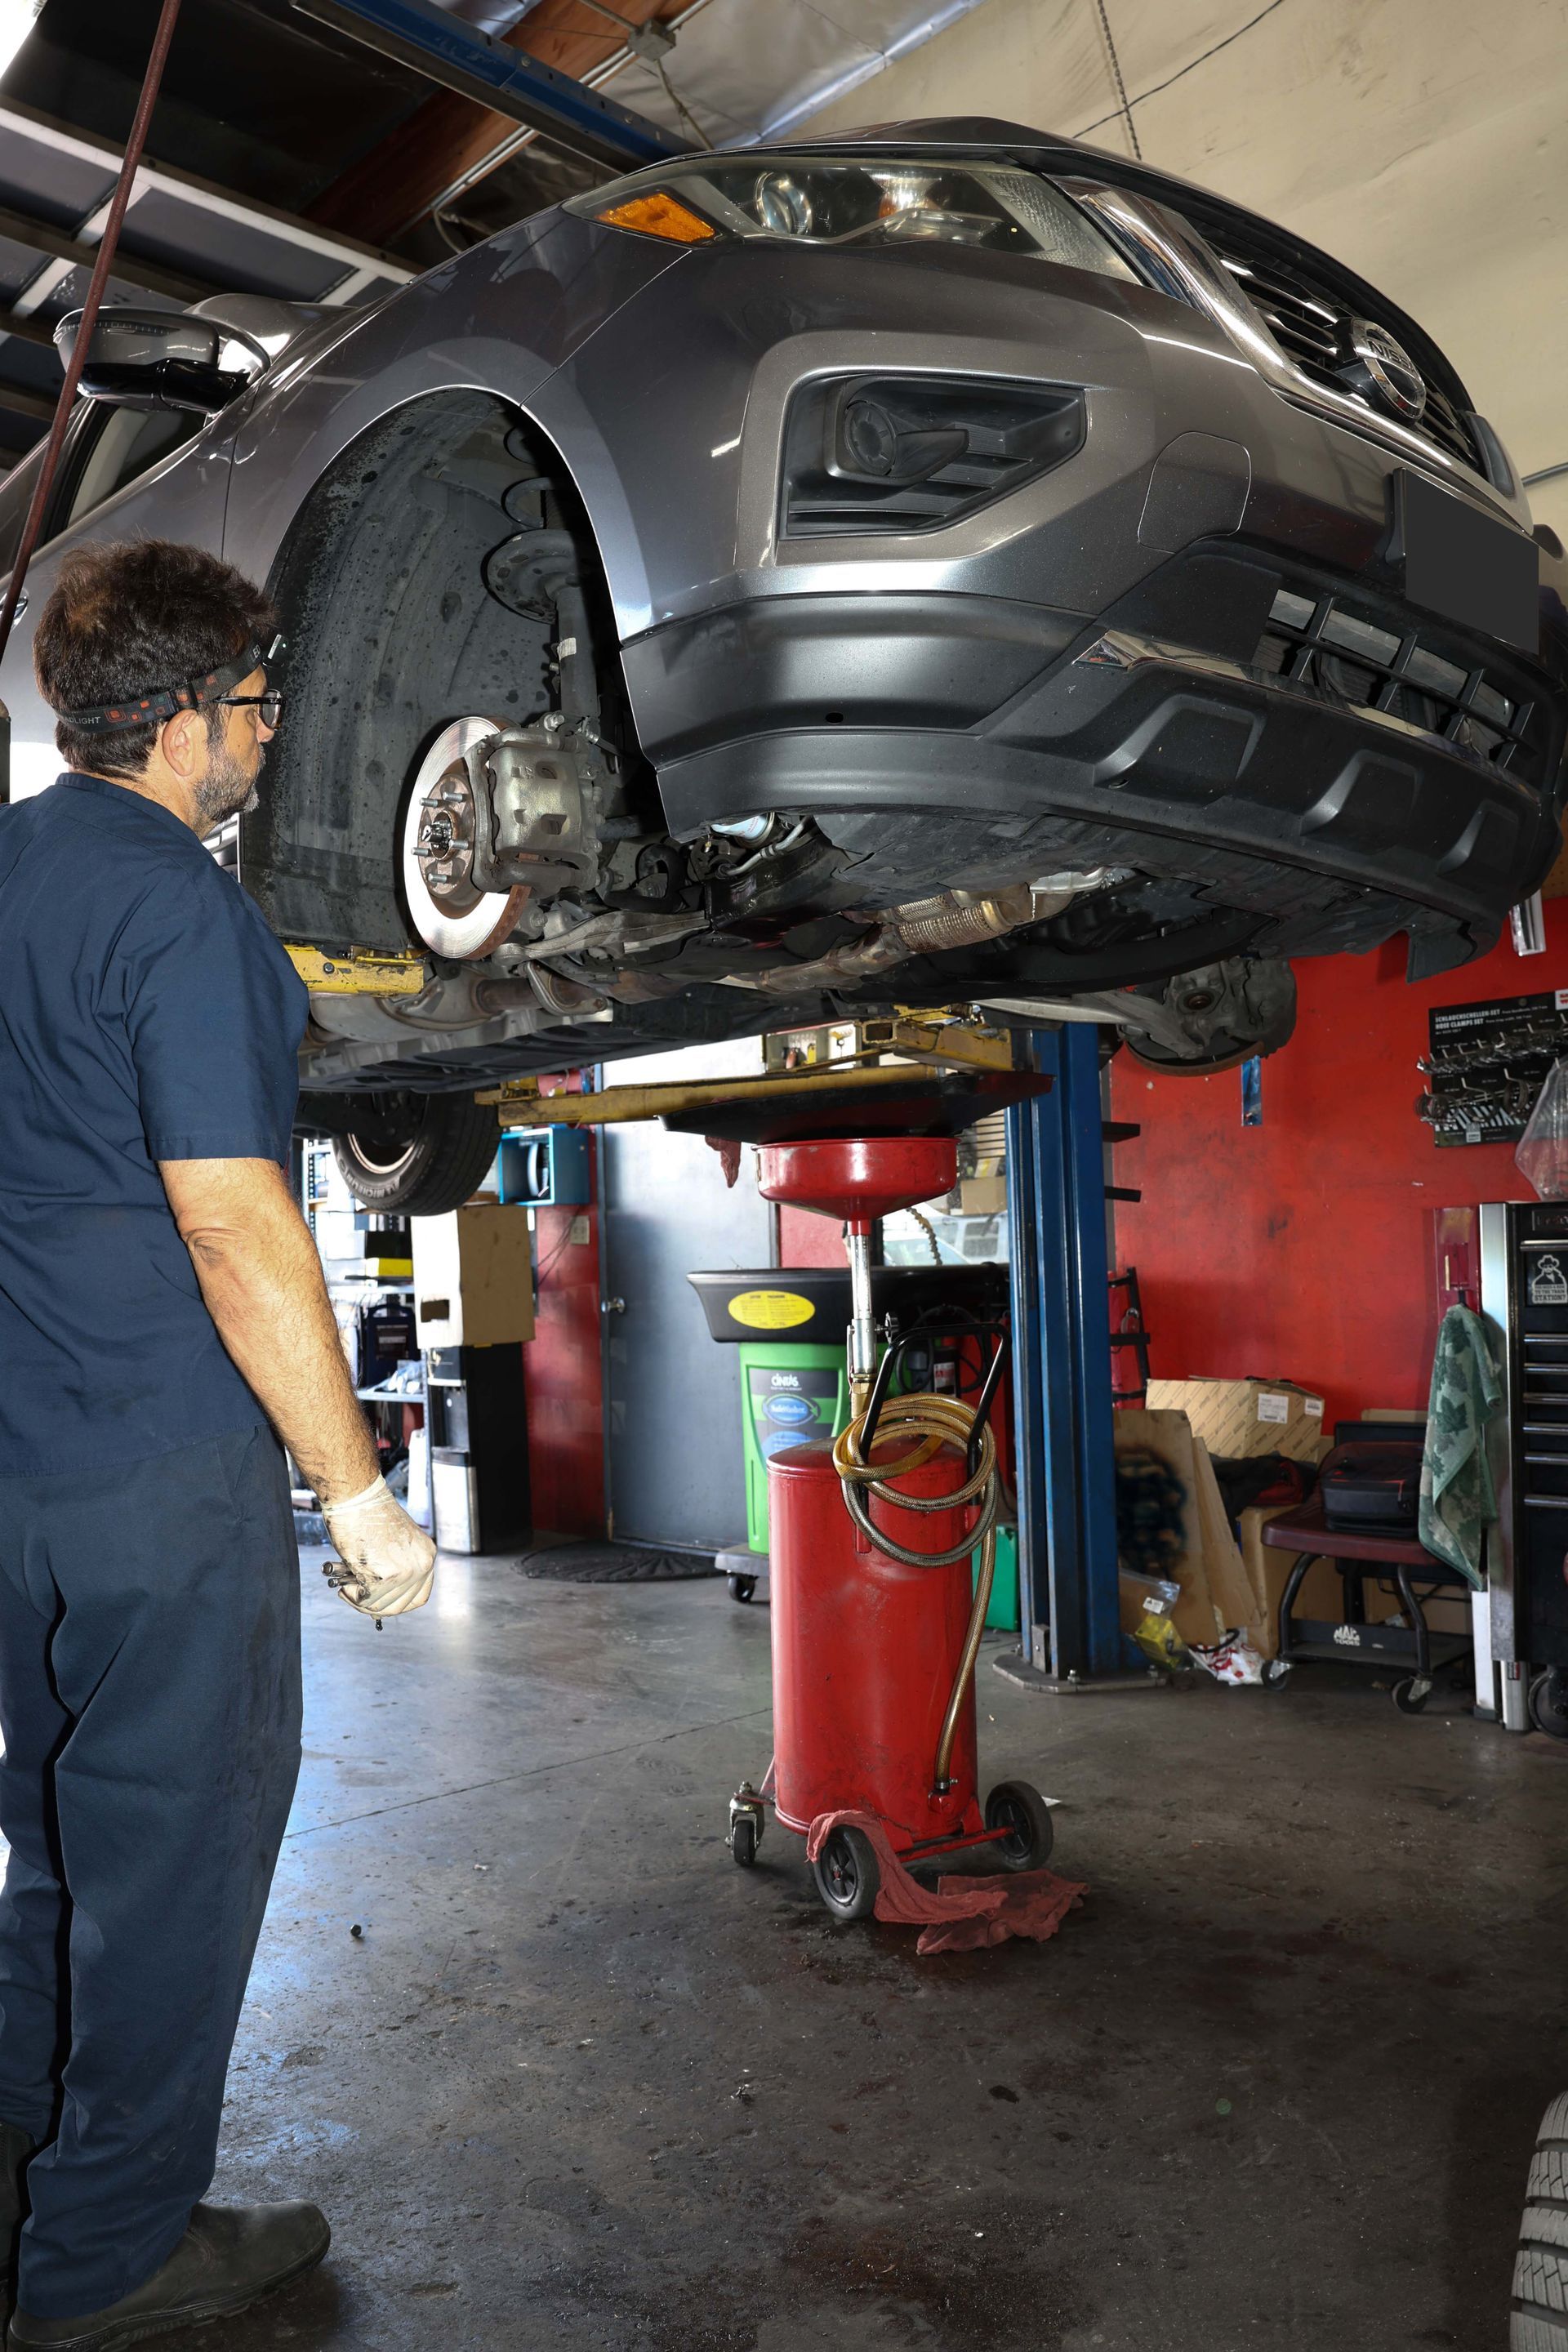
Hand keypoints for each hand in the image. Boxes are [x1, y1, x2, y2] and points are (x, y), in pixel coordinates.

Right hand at [321, 1476, 436, 1617]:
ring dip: (360, 1601)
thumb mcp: (393, 1544)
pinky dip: (352, 1596)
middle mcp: (422, 1564)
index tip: (378, 1602)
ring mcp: (405, 1571)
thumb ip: (393, 1569)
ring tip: (347, 1585)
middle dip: (374, 1606)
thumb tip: (379, 1597)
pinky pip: (367, 1600)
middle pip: (399, 1606)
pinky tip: (345, 1583)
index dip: (395, 1604)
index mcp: (426, 1554)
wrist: (356, 1497)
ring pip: (381, 1606)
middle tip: (355, 1595)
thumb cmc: (367, 1514)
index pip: (418, 1596)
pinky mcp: (385, 1576)